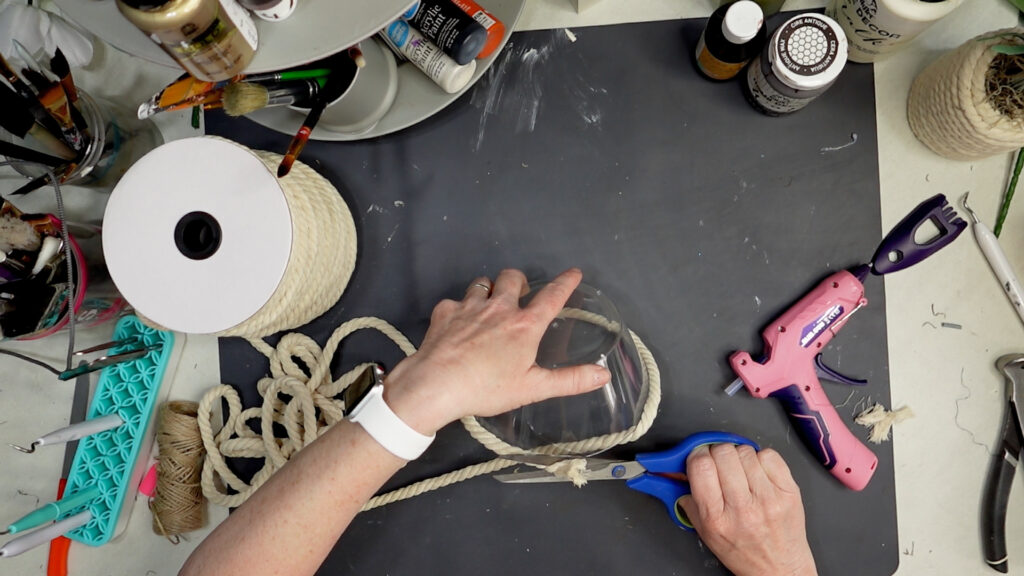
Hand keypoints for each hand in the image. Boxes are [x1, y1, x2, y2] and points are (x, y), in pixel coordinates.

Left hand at [383, 268, 611, 434]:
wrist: (437, 385)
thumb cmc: (487, 388)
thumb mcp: (533, 388)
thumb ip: (569, 380)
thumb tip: (603, 374)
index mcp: (524, 326)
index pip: (552, 297)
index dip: (565, 282)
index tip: (574, 272)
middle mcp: (499, 308)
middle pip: (513, 277)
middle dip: (518, 280)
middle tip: (518, 294)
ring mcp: (470, 306)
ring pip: (483, 283)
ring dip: (489, 289)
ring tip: (488, 304)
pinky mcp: (445, 311)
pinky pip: (456, 300)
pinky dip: (460, 308)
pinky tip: (458, 325)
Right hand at [678, 445, 816, 575]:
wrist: (779, 568)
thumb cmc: (743, 552)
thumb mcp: (705, 532)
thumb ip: (689, 500)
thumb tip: (677, 471)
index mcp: (716, 518)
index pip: (701, 466)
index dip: (697, 454)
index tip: (699, 456)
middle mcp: (742, 508)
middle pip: (723, 453)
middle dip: (717, 452)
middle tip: (719, 463)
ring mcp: (768, 498)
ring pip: (745, 451)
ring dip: (739, 456)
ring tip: (741, 472)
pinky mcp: (788, 491)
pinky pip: (769, 455)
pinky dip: (761, 459)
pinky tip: (759, 473)